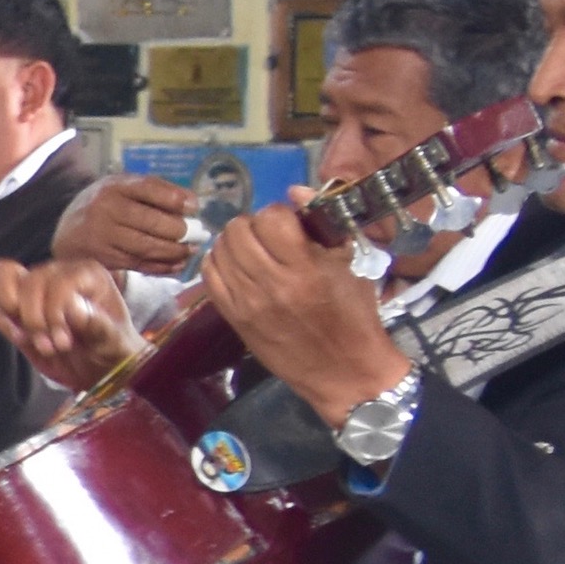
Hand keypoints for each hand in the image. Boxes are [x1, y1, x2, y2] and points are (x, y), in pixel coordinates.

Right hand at [0, 258, 139, 388]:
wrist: (99, 368)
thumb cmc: (112, 350)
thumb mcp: (113, 342)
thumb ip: (95, 324)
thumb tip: (72, 307)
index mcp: (87, 274)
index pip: (59, 281)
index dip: (55, 311)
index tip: (64, 341)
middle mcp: (59, 273)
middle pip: (30, 281)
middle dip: (36, 320)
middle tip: (53, 347)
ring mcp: (36, 287)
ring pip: (5, 276)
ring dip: (13, 314)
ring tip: (32, 339)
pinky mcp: (18, 306)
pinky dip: (3, 322)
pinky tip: (22, 340)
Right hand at [54, 175, 197, 273]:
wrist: (67, 232)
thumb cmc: (106, 206)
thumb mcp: (123, 188)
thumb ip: (155, 191)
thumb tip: (192, 204)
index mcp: (113, 186)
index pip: (148, 188)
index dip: (175, 199)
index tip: (194, 207)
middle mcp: (105, 210)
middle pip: (150, 221)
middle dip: (179, 230)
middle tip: (196, 234)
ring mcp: (102, 236)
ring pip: (146, 247)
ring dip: (174, 251)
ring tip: (190, 251)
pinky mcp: (104, 259)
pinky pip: (139, 264)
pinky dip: (162, 267)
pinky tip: (177, 264)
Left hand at [201, 206, 410, 424]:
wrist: (345, 372)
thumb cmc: (355, 316)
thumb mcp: (350, 264)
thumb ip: (322, 226)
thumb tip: (296, 191)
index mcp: (305, 269)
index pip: (272, 219)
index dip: (279, 214)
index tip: (290, 224)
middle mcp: (272, 285)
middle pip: (239, 231)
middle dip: (253, 225)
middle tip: (267, 236)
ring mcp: (248, 304)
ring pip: (220, 251)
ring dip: (234, 242)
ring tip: (251, 250)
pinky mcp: (235, 320)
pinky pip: (210, 277)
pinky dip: (218, 263)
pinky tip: (234, 265)